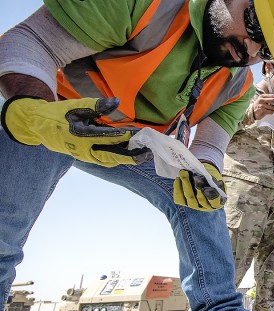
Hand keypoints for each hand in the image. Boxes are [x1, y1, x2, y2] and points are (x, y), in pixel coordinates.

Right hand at [1, 96, 150, 166]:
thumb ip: (97, 105)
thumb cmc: (59, 114)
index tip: (140, 133)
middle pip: (113, 156)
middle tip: (149, 154)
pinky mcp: (88, 156)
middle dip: (132, 156)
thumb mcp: (76, 106)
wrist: (39, 126)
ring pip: (111, 160)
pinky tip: (131, 151)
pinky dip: (119, 156)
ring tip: (144, 154)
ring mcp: (86, 156)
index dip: (125, 136)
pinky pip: (106, 158)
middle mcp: (84, 150)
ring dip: (127, 158)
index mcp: (80, 135)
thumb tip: (117, 101)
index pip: (107, 137)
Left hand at [173, 162, 226, 210]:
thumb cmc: (212, 178)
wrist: (204, 177)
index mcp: (218, 202)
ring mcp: (195, 206)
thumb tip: (201, 179)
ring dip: (186, 184)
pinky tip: (178, 179)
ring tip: (184, 173)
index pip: (214, 200)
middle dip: (196, 186)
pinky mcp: (185, 203)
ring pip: (189, 197)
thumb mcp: (216, 179)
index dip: (210, 194)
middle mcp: (206, 207)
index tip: (205, 186)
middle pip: (200, 199)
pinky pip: (179, 198)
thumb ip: (212, 181)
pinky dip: (177, 188)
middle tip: (194, 175)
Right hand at [251, 94, 273, 119]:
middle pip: (272, 100)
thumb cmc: (259, 107)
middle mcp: (261, 99)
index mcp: (262, 96)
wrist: (251, 113)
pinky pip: (269, 111)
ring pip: (271, 106)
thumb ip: (268, 100)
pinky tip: (271, 113)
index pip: (272, 95)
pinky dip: (271, 112)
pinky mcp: (261, 110)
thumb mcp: (262, 101)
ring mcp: (261, 105)